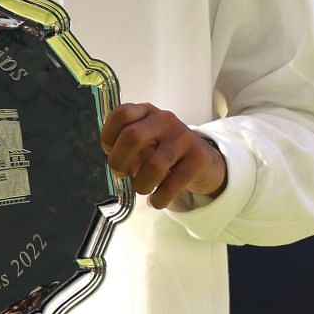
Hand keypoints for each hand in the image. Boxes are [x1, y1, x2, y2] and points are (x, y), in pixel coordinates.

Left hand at [100, 103, 226, 208]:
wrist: (204, 161)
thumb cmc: (163, 151)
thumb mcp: (145, 141)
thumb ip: (126, 147)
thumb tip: (116, 166)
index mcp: (147, 112)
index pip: (122, 114)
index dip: (109, 136)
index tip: (109, 152)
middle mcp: (165, 120)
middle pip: (132, 136)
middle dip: (119, 161)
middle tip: (120, 174)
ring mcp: (184, 138)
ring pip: (154, 165)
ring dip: (141, 185)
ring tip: (141, 189)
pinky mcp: (198, 159)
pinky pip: (172, 184)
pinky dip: (159, 198)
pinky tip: (155, 201)